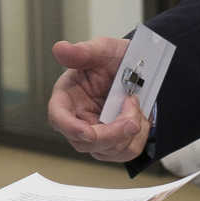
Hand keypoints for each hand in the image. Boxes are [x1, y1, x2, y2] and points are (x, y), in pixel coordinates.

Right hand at [47, 38, 148, 162]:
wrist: (141, 68)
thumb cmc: (116, 58)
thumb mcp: (103, 49)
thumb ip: (82, 51)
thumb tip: (60, 49)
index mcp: (67, 96)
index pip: (58, 118)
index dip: (69, 128)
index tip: (88, 133)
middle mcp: (77, 119)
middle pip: (83, 142)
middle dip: (111, 133)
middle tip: (132, 120)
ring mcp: (95, 134)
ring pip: (108, 150)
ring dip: (128, 131)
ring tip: (136, 103)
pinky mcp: (113, 144)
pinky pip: (126, 151)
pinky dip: (138, 136)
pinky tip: (139, 116)